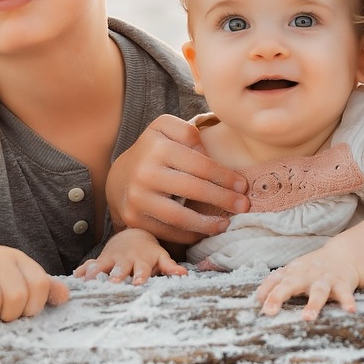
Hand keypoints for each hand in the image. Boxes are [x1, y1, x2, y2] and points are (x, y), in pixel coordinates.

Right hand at [76, 229, 186, 284]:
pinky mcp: (99, 260)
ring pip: (101, 267)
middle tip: (112, 283)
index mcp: (142, 260)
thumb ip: (170, 267)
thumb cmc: (149, 252)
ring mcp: (111, 260)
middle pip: (120, 269)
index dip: (140, 276)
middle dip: (116, 276)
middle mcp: (125, 260)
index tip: (137, 284)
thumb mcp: (161, 257)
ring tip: (88, 282)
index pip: (142, 269)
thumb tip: (184, 274)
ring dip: (95, 274)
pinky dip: (82, 271)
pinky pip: (88, 265)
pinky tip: (75, 278)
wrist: (131, 236)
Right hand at [105, 115, 248, 243]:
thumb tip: (207, 154)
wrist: (120, 177)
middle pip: (194, 190)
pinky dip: (190, 235)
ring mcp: (138, 199)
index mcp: (158, 148)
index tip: (243, 185)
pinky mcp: (134, 220)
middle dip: (224, 199)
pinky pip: (168, 232)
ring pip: (180, 217)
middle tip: (243, 206)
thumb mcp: (165, 129)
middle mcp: (145, 173)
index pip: (201, 165)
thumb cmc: (153, 151)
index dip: (225, 177)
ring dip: (208, 224)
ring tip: (226, 224)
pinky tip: (204, 232)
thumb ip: (188, 133)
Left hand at [255, 247, 362, 321]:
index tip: (258, 303)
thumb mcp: (292, 272)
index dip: (265, 291)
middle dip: (279, 297)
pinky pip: (345, 294)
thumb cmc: (311, 270)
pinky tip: (350, 311)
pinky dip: (347, 302)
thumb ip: (275, 284)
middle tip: (269, 312)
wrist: (344, 256)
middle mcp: (306, 275)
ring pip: (318, 292)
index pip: (274, 280)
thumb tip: (256, 301)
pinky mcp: (342, 284)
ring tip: (308, 317)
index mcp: (292, 273)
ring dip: (313, 304)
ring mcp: (324, 279)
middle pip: (290, 285)